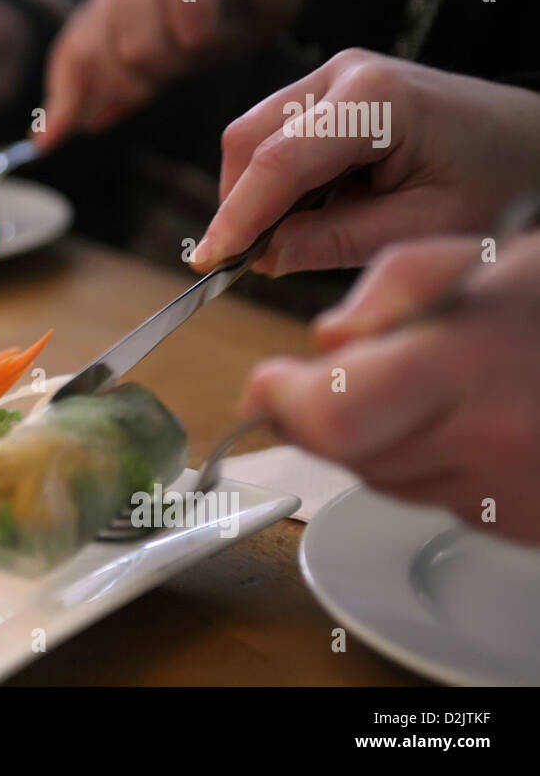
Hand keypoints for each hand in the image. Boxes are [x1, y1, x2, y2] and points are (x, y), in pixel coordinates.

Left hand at [40, 0, 307, 147]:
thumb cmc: (226, 11)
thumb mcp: (168, 54)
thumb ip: (123, 85)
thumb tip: (76, 126)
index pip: (71, 55)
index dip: (60, 101)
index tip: (47, 143)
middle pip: (107, 63)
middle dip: (140, 85)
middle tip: (180, 66)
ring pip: (143, 53)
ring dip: (180, 62)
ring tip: (202, 41)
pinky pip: (189, 31)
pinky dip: (210, 39)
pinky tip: (224, 23)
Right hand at [192, 50, 539, 273]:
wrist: (539, 142)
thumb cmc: (501, 183)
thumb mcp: (425, 228)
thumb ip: (338, 241)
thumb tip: (262, 257)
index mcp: (376, 98)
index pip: (278, 161)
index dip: (236, 217)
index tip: (207, 266)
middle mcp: (344, 71)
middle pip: (250, 138)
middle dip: (238, 205)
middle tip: (248, 265)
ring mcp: (334, 75)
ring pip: (254, 137)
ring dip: (255, 195)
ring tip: (285, 244)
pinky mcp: (331, 91)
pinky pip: (276, 136)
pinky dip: (274, 183)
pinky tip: (303, 216)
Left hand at [244, 232, 539, 544]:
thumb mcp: (491, 255)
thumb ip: (396, 286)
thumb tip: (327, 340)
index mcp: (474, 364)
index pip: (331, 415)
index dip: (282, 402)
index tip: (267, 381)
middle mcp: (491, 442)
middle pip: (347, 454)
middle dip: (320, 415)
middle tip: (323, 377)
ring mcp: (512, 496)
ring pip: (387, 480)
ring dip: (376, 438)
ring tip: (427, 384)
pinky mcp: (525, 525)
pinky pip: (441, 500)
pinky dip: (430, 463)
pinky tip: (471, 419)